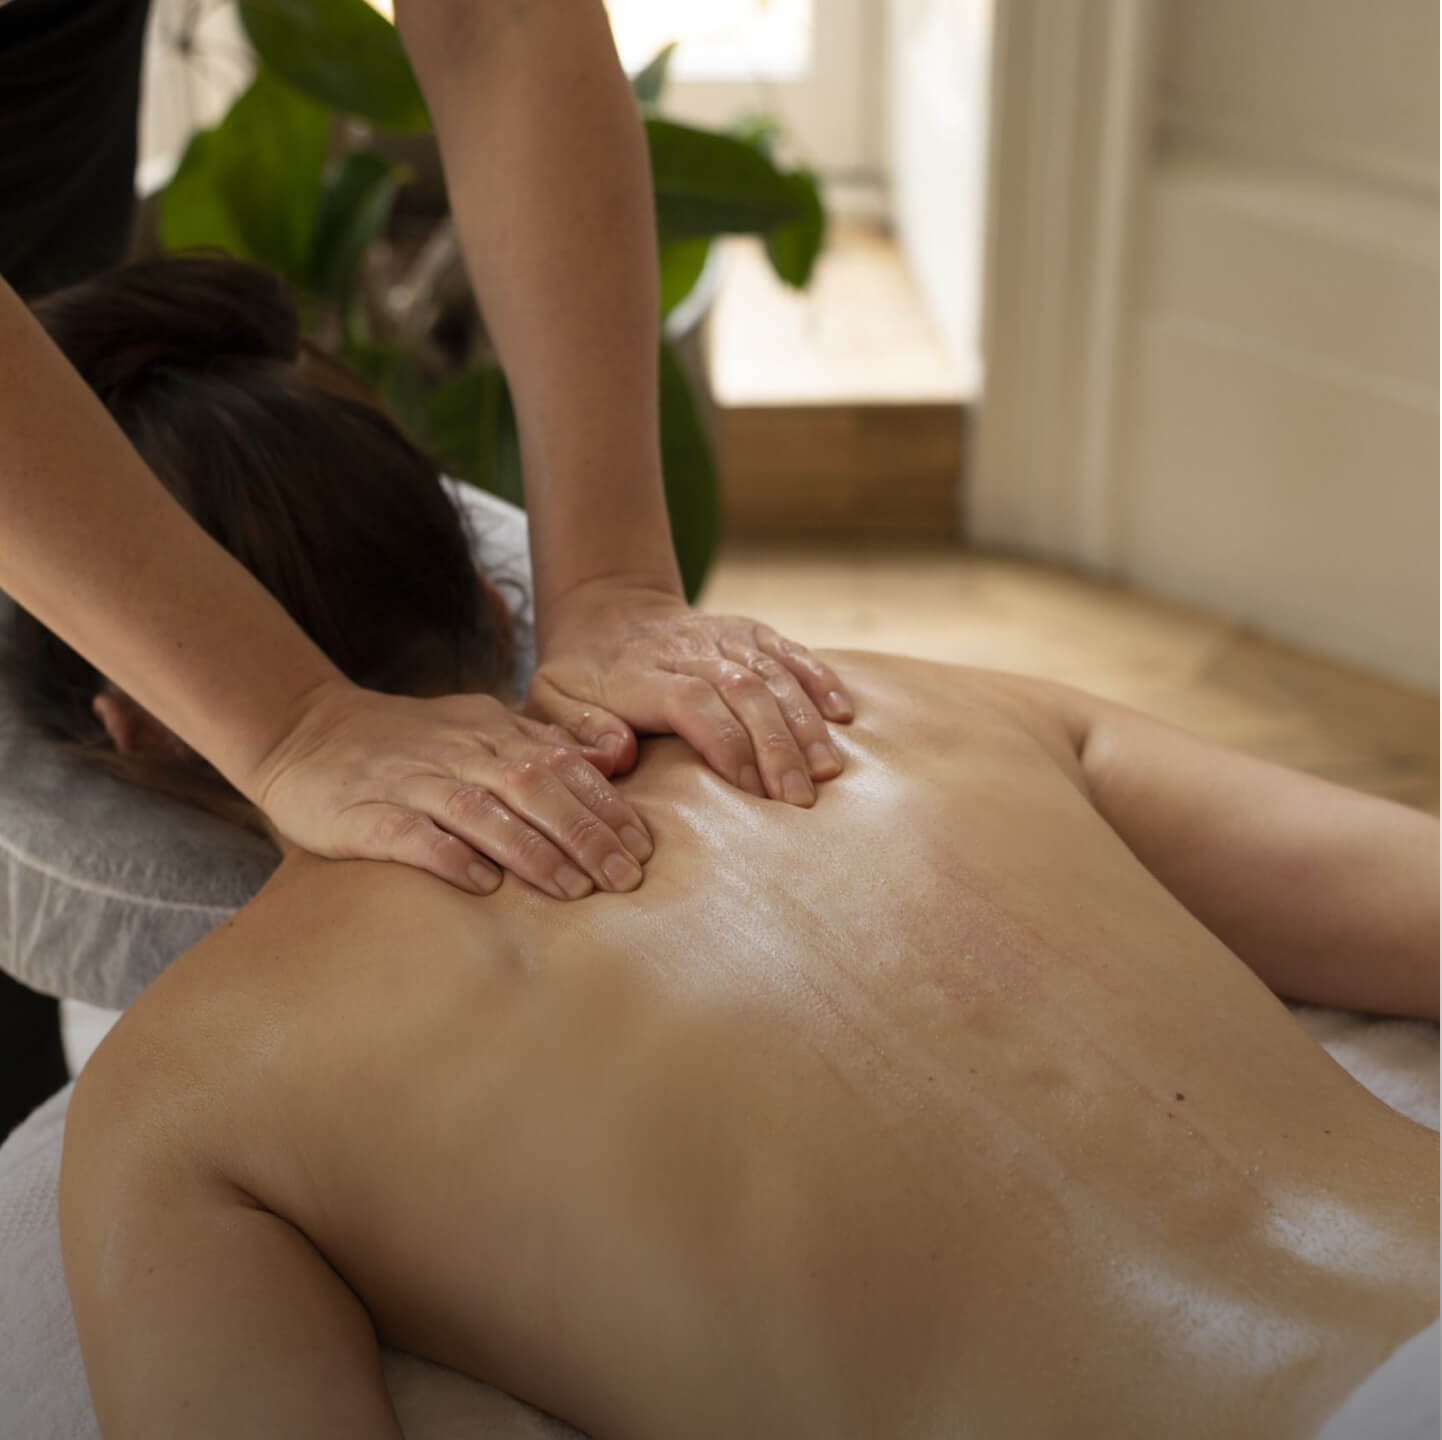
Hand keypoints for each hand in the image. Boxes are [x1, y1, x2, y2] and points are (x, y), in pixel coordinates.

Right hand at [247, 680, 652, 898]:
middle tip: (625, 878)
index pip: (561, 766)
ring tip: (572, 889)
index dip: (605, 807)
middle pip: (533, 787)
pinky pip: (409, 834)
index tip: (643, 847)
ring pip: (480, 811)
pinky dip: (447, 856)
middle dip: (584, 833)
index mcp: (490, 733)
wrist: (305, 730)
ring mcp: (409, 781)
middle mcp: (457, 753)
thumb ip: (544, 742)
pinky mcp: (363, 813)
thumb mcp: (481, 727)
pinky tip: (481, 885)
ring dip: (531, 851)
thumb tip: (614, 760)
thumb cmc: (409, 741)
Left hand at [528, 584, 853, 805]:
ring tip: (827, 772)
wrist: (607, 611)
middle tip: (800, 798)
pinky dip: (818, 679)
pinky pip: (790, 650)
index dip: (726, 743)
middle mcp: (688, 650)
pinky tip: (843, 715)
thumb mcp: (551, 702)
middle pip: (742, 691)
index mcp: (638, 674)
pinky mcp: (749, 630)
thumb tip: (617, 754)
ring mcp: (722, 636)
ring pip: (773, 673)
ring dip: (804, 723)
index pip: (692, 703)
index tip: (751, 791)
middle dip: (776, 746)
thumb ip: (578, 731)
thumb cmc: (580, 676)